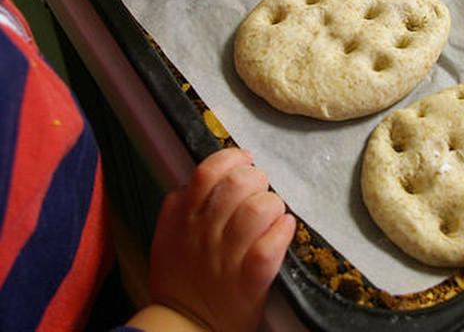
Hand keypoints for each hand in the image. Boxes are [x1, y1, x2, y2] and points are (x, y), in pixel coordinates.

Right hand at [143, 148, 295, 331]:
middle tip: (260, 189)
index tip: (245, 160)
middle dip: (257, 178)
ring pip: (258, 210)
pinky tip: (284, 229)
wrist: (184, 328)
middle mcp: (205, 233)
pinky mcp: (249, 282)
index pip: (208, 171)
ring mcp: (227, 258)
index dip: (233, 158)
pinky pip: (269, 249)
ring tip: (273, 213)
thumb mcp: (169, 235)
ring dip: (272, 204)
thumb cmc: (182, 278)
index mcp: (184, 217)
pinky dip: (282, 233)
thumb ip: (181, 203)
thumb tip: (207, 175)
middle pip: (238, 184)